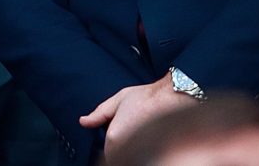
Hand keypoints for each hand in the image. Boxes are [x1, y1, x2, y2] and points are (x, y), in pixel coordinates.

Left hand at [78, 75, 195, 156]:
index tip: (125, 137)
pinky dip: (144, 154)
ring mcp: (139, 155)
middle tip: (135, 134)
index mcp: (114, 138)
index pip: (109, 155)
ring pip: (130, 159)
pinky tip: (150, 143)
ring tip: (144, 137)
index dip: (115, 146)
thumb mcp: (119, 100)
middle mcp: (125, 151)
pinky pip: (143, 159)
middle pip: (119, 159)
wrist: (174, 98)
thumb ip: (100, 113)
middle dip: (124, 150)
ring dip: (134, 152)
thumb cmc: (148, 97)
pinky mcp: (153, 156)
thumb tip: (84, 121)